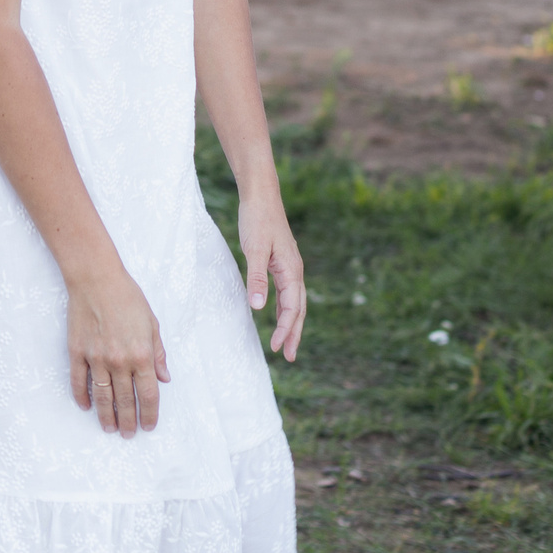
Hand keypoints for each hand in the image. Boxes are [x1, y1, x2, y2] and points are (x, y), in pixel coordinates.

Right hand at [67, 264, 168, 437]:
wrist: (96, 279)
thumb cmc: (127, 297)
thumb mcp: (152, 323)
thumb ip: (158, 353)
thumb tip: (164, 378)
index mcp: (141, 354)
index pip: (148, 394)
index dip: (149, 414)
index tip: (148, 426)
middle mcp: (119, 360)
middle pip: (125, 400)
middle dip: (128, 421)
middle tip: (128, 434)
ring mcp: (96, 358)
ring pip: (101, 396)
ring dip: (106, 416)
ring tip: (109, 428)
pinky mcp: (77, 352)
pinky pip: (78, 381)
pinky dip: (81, 396)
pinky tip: (86, 407)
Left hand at [239, 193, 305, 361]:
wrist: (261, 195)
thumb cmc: (257, 219)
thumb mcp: (254, 250)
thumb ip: (256, 279)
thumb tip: (257, 309)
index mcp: (291, 270)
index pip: (291, 308)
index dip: (286, 330)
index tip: (277, 349)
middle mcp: (294, 270)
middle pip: (298, 309)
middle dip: (295, 333)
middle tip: (290, 357)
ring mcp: (289, 266)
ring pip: (294, 301)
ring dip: (291, 323)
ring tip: (286, 344)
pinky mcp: (280, 261)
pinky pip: (286, 291)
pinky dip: (283, 308)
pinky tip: (276, 315)